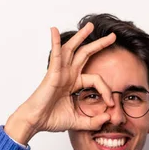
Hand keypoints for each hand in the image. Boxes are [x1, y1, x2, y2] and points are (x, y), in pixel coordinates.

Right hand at [5, 23, 116, 142]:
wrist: (36, 122)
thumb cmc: (52, 120)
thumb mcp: (78, 121)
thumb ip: (94, 121)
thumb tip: (108, 118)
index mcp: (74, 84)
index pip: (96, 79)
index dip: (106, 91)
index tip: (111, 104)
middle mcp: (68, 75)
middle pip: (85, 54)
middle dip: (99, 44)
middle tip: (112, 36)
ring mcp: (60, 72)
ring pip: (72, 49)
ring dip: (81, 36)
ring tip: (90, 26)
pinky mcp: (52, 73)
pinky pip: (55, 55)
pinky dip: (55, 42)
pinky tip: (54, 30)